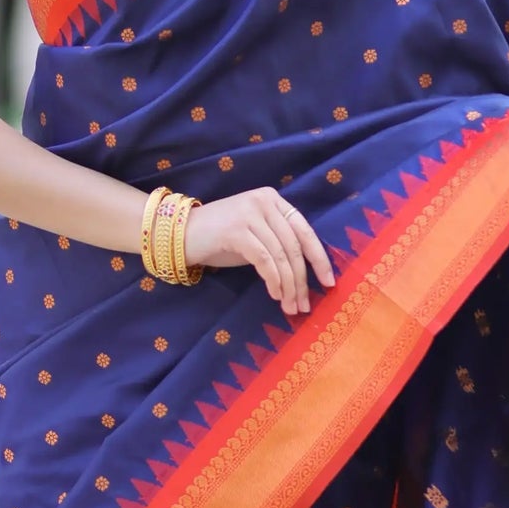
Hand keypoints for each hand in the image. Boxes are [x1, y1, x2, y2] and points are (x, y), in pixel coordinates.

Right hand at [183, 187, 334, 316]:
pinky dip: (273, 280)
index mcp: (273, 200)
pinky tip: (275, 295)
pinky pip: (264, 260)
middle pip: (294, 246)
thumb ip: (278, 243)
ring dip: (288, 286)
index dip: (319, 259)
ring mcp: (250, 214)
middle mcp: (264, 202)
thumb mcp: (255, 235)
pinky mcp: (236, 230)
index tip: (329, 283)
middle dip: (302, 280)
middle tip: (304, 305)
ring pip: (281, 256)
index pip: (305, 231)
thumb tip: (304, 274)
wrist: (180, 234)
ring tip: (290, 307)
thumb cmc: (219, 239)